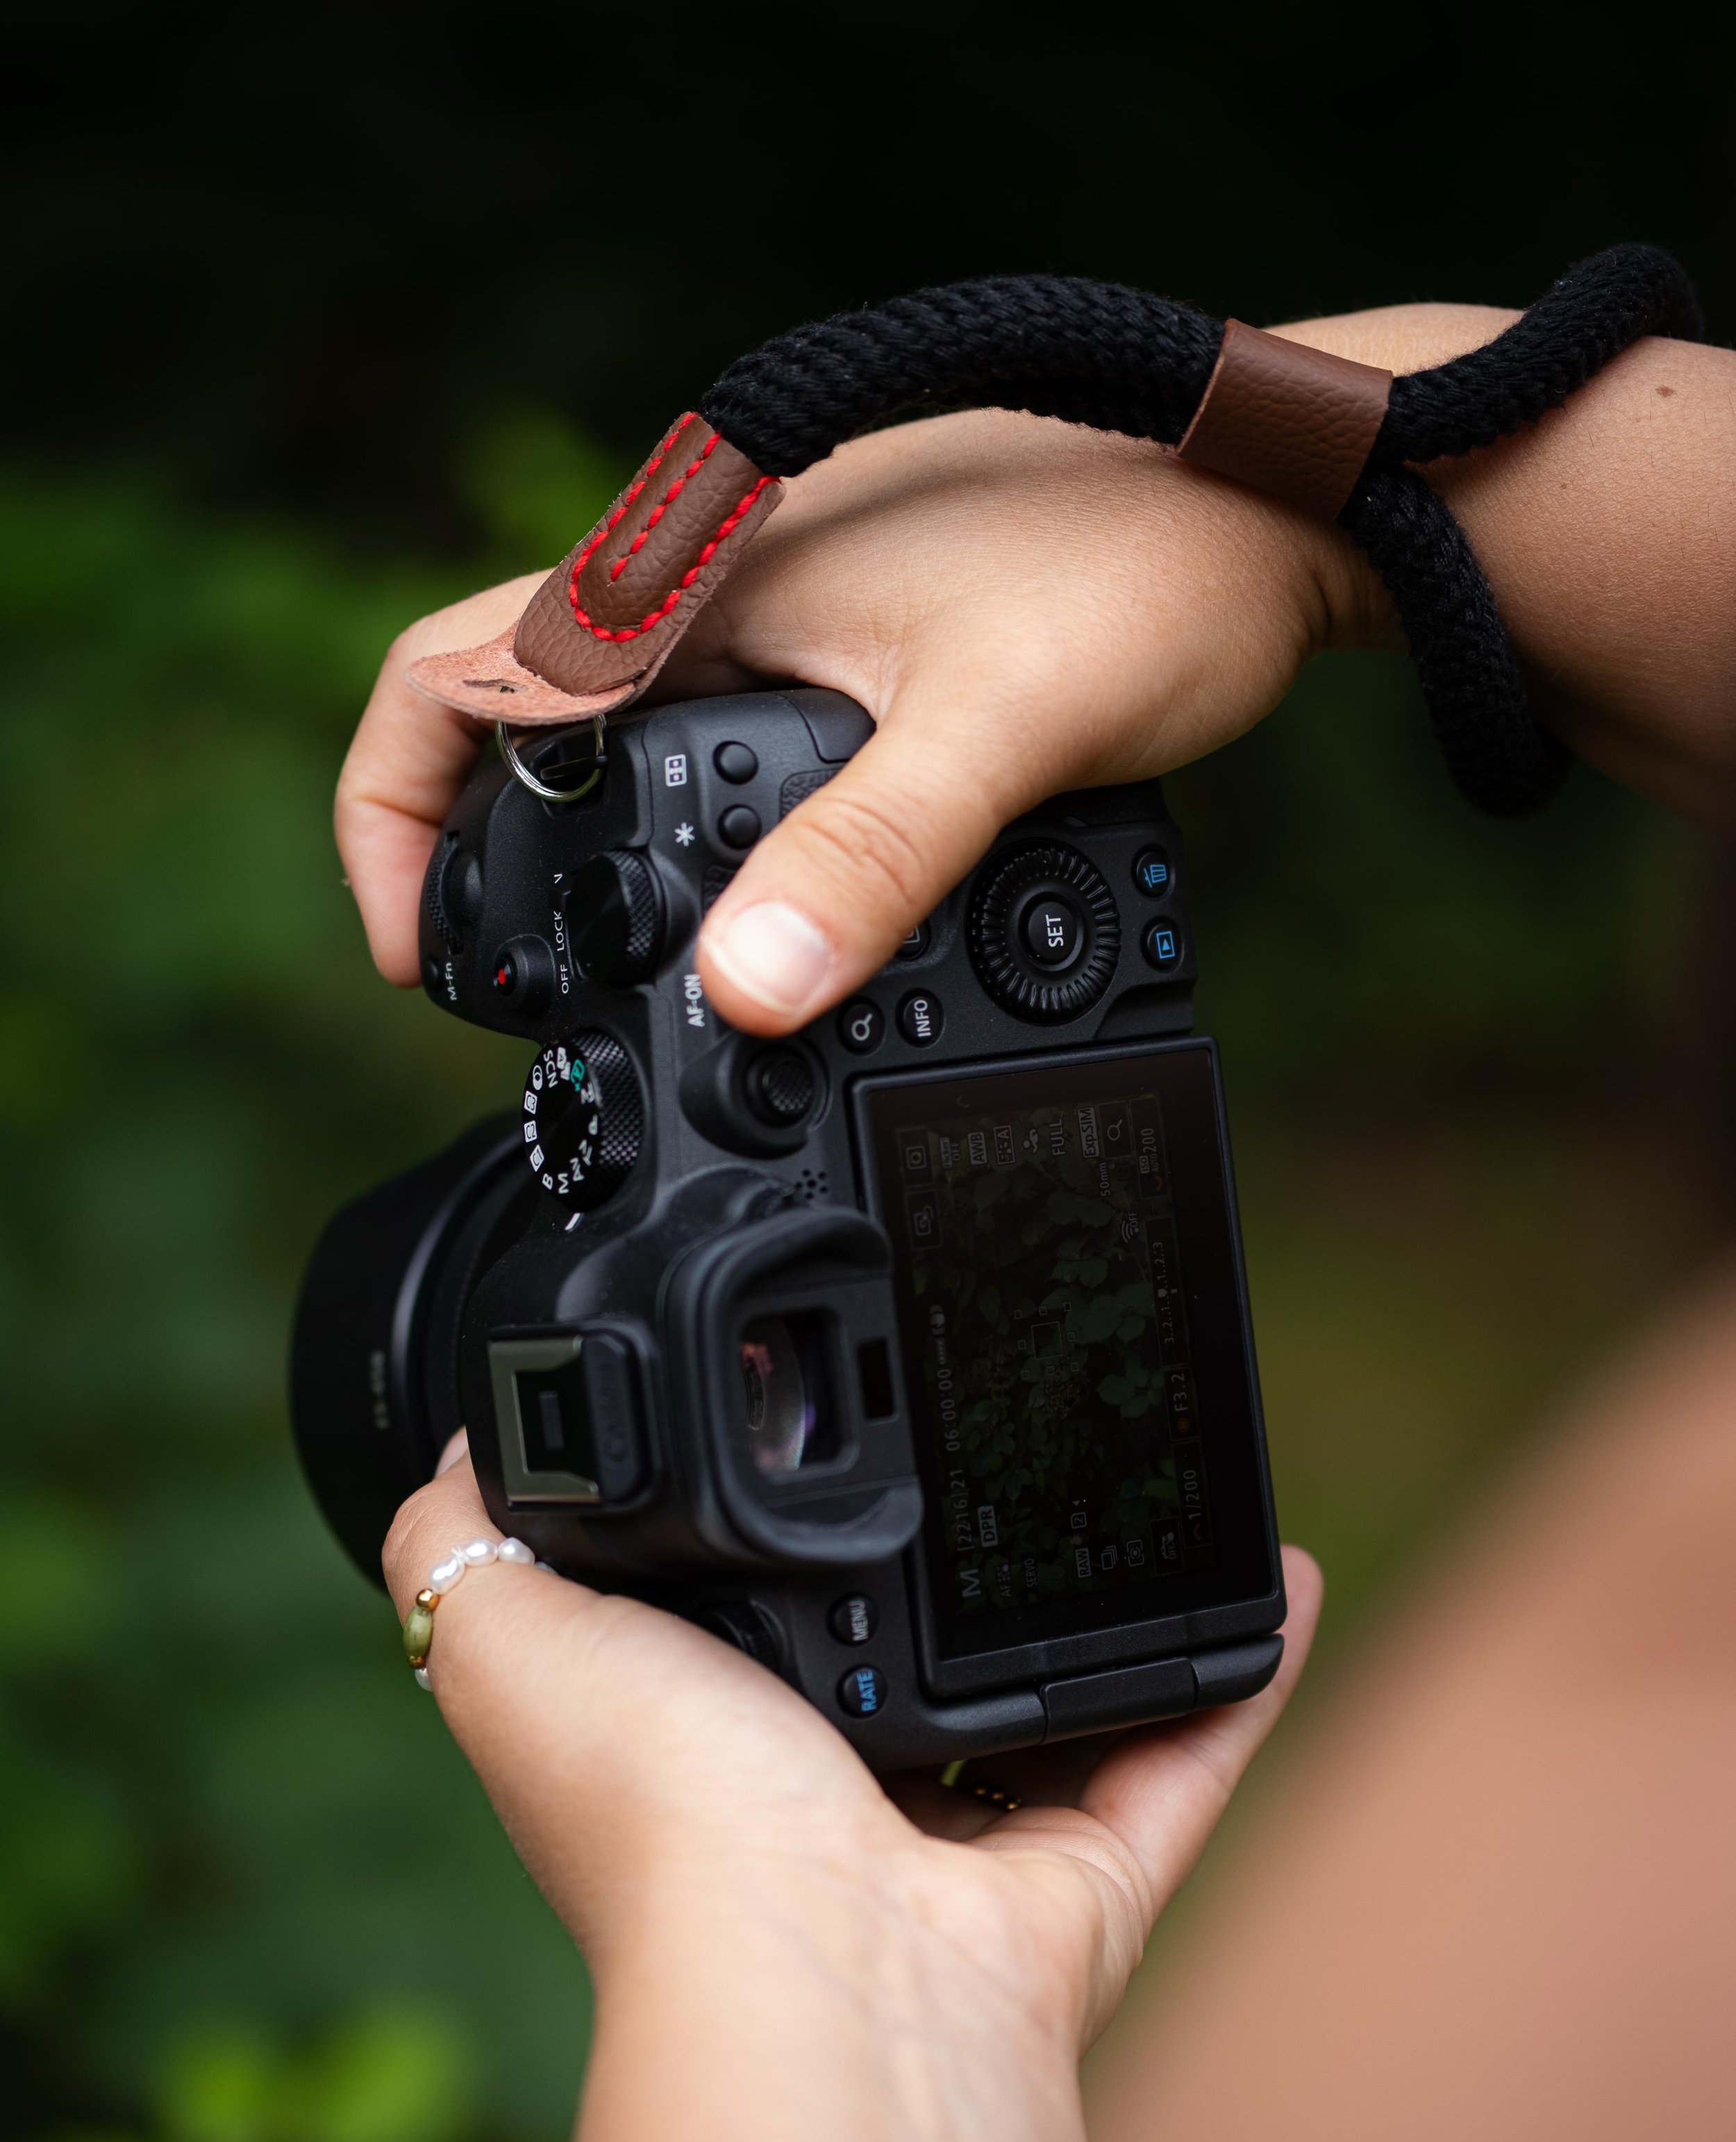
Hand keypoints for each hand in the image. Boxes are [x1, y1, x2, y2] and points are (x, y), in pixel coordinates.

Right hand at [335, 407, 1371, 1009]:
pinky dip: (686, 829)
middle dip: (480, 855)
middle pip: (510, 711)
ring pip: (613, 733)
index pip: (451, 669)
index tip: (424, 956)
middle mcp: (711, 573)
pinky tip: (745, 912)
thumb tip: (750, 994)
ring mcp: (773, 602)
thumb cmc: (1150, 571)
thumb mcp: (999, 732)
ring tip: (611, 980)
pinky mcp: (839, 637)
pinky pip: (714, 738)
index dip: (394, 814)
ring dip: (584, 851)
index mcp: (697, 568)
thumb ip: (873, 861)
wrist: (1279, 502)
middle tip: (514, 998)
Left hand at [386, 1439, 1320, 2033]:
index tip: (824, 1421)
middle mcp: (834, 1799)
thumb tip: (461, 1445)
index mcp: (707, 1741)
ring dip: (1109, 1607)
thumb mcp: (515, 1640)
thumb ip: (470, 1544)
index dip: (770, 1531)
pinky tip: (1277, 1570)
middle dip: (953, 1564)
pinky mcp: (1086, 1884)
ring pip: (1055, 1709)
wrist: (826, 1979)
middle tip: (1011, 1439)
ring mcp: (967, 1853)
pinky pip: (1181, 1754)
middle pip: (907, 1658)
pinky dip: (1237, 1671)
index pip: (742, 1616)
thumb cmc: (666, 1820)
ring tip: (1160, 1481)